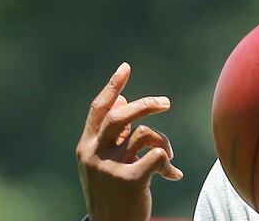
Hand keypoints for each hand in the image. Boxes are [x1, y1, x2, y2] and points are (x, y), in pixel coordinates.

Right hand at [76, 62, 182, 220]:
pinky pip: (158, 155)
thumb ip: (112, 133)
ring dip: (163, 142)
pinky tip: (173, 176)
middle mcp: (94, 154)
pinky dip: (170, 164)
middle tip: (166, 103)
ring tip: (169, 157)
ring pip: (145, 134)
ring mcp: (110, 167)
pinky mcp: (129, 179)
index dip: (113, 86)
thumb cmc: (111, 192)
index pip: (99, 109)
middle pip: (122, 115)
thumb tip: (123, 96)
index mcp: (86, 147)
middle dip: (147, 104)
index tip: (126, 67)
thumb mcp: (104, 161)